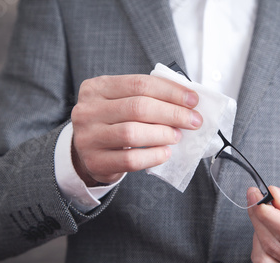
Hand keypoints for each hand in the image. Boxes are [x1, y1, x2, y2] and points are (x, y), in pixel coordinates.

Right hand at [71, 75, 201, 185]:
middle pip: (138, 107)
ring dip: (162, 134)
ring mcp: (88, 137)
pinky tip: (165, 153)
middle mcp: (88, 110)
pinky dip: (153, 156)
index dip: (170, 91)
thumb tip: (187, 100)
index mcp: (97, 87)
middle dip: (172, 113)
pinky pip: (130, 159)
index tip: (193, 100)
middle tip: (193, 121)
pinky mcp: (94, 161)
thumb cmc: (113, 123)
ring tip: (177, 136)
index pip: (139, 84)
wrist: (86, 153)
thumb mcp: (121, 101)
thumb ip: (147, 97)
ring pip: (132, 133)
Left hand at [247, 186, 279, 262]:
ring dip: (257, 232)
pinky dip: (258, 246)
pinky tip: (267, 232)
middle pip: (273, 244)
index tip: (256, 196)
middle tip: (254, 197)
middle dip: (258, 218)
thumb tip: (273, 195)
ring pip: (263, 258)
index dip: (268, 214)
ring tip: (266, 216)